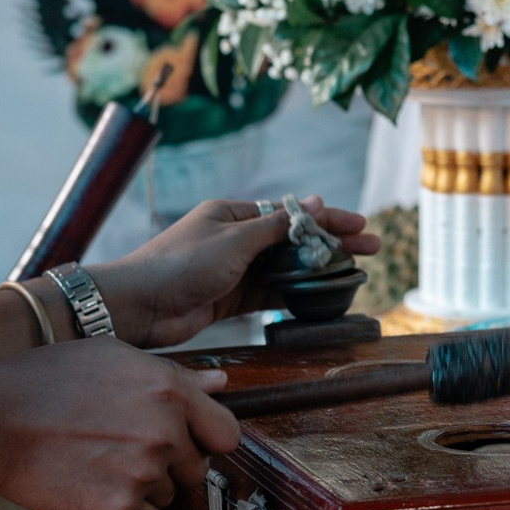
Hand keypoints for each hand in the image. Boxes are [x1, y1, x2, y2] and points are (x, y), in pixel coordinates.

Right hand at [0, 338, 239, 509]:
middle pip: (196, 469)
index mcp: (169, 390)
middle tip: (124, 450)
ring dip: (143, 488)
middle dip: (169, 464)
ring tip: (99, 463)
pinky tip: (94, 487)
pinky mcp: (118, 508)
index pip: (226, 434)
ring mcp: (143, 472)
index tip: (188, 443)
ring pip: (168, 495)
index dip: (206, 440)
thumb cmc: (47, 382)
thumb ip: (176, 376)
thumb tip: (222, 385)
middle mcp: (164, 431)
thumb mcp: (114, 358)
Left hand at [91, 195, 380, 347]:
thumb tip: (313, 202)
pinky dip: (295, 294)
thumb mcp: (234, 241)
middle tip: (371, 250)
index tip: (361, 225)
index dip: (329, 218)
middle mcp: (235, 239)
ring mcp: (234, 270)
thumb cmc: (180, 265)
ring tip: (354, 275)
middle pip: (294, 240)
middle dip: (332, 244)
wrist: (138, 307)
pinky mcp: (229, 299)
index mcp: (233, 215)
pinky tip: (319, 298)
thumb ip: (277, 227)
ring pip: (285, 268)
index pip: (291, 213)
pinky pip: (270, 293)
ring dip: (318, 271)